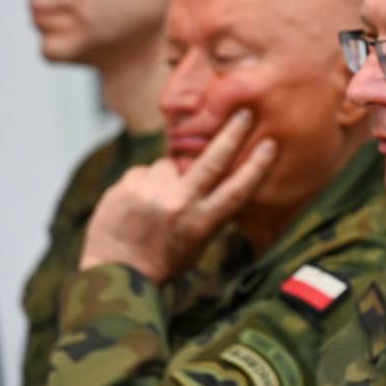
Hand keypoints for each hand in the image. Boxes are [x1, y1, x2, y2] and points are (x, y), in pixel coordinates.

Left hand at [79, 110, 276, 281]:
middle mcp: (179, 204)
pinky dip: (142, 185)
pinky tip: (135, 207)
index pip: (237, 191)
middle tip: (244, 113)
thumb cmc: (161, 262)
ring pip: (167, 166)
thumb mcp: (195, 244)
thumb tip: (216, 181)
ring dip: (165, 178)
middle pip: (212, 161)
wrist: (115, 273)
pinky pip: (142, 174)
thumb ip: (207, 212)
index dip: (256, 167)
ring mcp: (151, 193)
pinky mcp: (127, 185)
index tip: (269, 144)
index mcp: (201, 223)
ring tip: (153, 206)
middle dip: (231, 134)